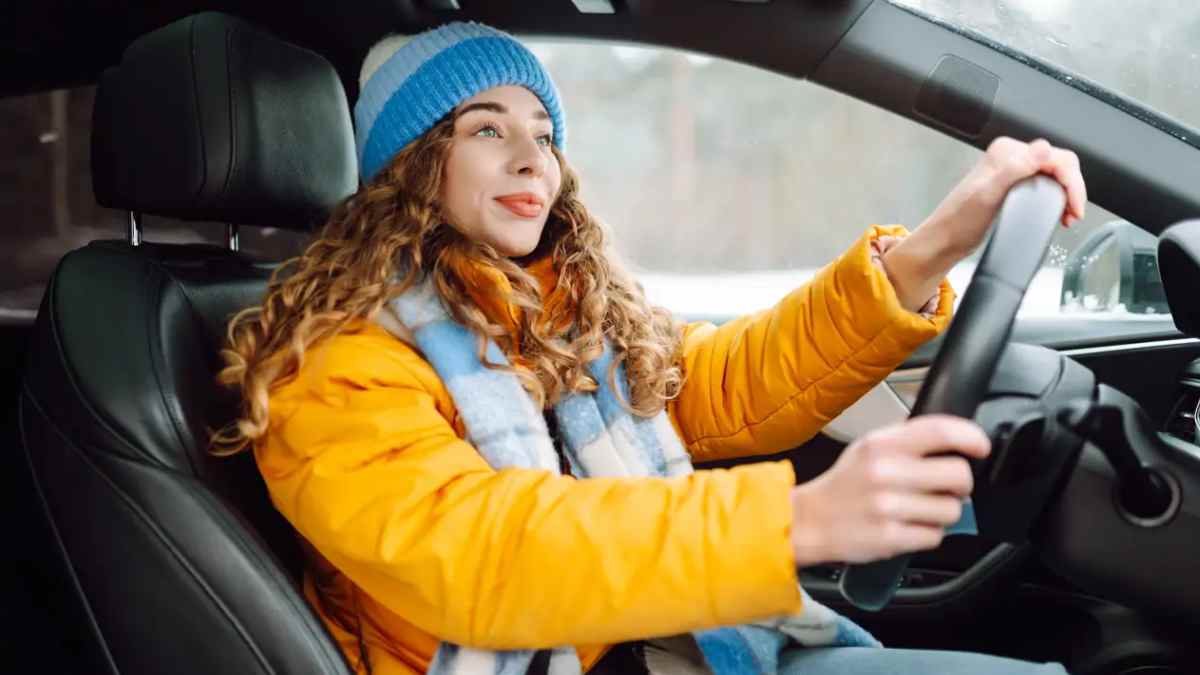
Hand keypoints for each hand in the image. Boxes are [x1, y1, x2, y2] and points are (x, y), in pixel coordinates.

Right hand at [788, 415, 991, 565]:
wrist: (809, 520)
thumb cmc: (846, 484)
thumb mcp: (868, 447)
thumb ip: (908, 440)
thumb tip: (955, 440)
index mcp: (882, 444)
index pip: (941, 431)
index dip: (972, 437)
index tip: (980, 447)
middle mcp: (885, 472)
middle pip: (959, 474)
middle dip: (960, 485)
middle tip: (946, 489)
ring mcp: (887, 507)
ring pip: (951, 510)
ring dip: (942, 513)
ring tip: (918, 511)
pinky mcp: (890, 537)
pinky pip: (934, 536)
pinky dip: (927, 534)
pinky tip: (907, 527)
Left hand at [881, 137, 1087, 311]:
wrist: (945, 240)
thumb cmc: (960, 220)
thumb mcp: (988, 193)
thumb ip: (1015, 169)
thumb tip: (1043, 149)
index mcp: (1008, 152)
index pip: (1057, 157)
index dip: (1072, 182)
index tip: (1075, 207)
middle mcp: (1012, 157)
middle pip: (1060, 164)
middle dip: (1073, 189)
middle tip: (1073, 214)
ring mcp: (1014, 171)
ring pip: (1056, 175)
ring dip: (1068, 194)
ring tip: (1067, 216)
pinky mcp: (1015, 186)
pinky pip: (1046, 184)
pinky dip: (1057, 197)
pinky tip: (1057, 212)